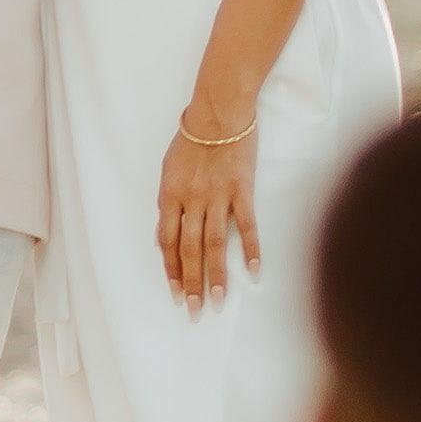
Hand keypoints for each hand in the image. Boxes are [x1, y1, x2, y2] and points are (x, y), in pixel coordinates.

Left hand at [155, 113, 261, 310]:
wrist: (219, 110)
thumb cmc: (193, 137)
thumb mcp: (169, 168)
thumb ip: (170, 201)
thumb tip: (168, 232)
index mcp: (169, 195)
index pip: (167, 241)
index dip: (171, 269)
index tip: (176, 293)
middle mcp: (191, 200)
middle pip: (189, 249)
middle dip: (190, 282)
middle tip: (194, 311)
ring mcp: (217, 196)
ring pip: (214, 243)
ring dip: (216, 275)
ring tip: (218, 301)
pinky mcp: (242, 189)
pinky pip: (246, 225)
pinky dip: (250, 249)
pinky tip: (254, 271)